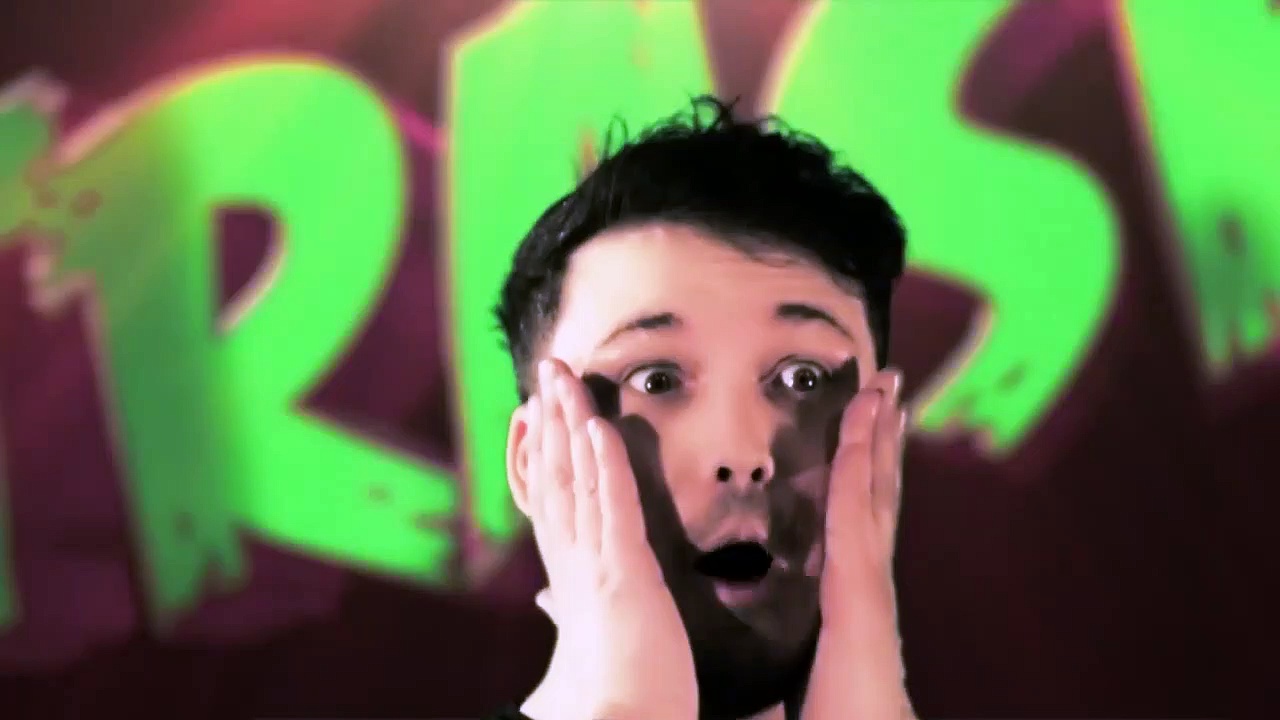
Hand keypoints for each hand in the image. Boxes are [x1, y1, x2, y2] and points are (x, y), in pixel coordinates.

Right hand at [525, 359, 696, 719]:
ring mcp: (596, 566)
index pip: (548, 499)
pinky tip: (599, 427)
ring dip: (571, 423)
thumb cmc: (614, 691)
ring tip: (563, 376)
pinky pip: (615, 507)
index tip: (534, 412)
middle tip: (547, 367)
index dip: (540, 451)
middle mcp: (572, 563)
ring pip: (578, 479)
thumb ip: (562, 613)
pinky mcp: (626, 575)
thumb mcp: (586, 640)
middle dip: (551, 419)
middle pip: (556, 475)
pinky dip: (606, 465)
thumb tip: (543, 601)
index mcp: (567, 576)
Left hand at [802, 369, 914, 719]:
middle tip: (885, 387)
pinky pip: (857, 515)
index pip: (854, 521)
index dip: (861, 473)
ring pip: (872, 493)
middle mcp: (865, 583)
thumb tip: (726, 631)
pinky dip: (859, 468)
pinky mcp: (862, 593)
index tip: (862, 428)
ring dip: (878, 437)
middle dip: (880, 439)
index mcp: (848, 601)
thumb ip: (769, 645)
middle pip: (873, 494)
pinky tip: (860, 428)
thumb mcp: (791, 671)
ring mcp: (870, 584)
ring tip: (884, 388)